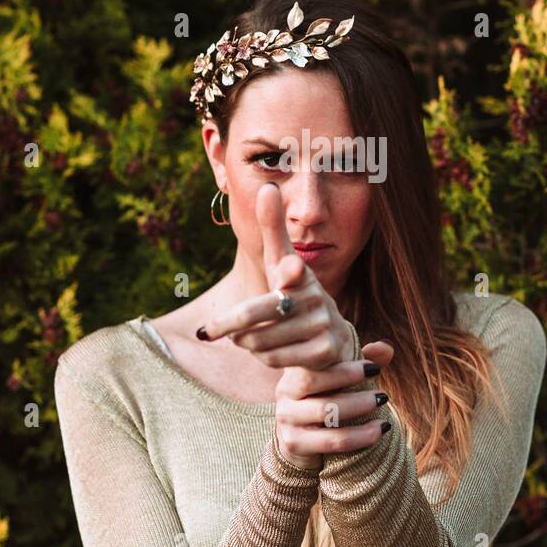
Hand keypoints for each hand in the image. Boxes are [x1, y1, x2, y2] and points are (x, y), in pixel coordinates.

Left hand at [199, 183, 355, 370]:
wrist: (331, 337)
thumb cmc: (294, 292)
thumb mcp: (281, 261)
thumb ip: (273, 228)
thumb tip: (267, 188)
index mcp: (300, 273)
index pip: (294, 269)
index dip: (292, 269)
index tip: (291, 269)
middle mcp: (315, 297)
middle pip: (258, 313)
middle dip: (230, 325)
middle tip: (215, 329)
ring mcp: (322, 325)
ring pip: (261, 341)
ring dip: (246, 342)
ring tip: (248, 338)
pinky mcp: (324, 352)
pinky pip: (274, 359)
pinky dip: (263, 358)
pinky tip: (268, 351)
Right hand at [273, 340, 395, 469]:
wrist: (301, 442)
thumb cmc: (327, 401)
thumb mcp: (343, 380)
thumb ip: (363, 362)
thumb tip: (387, 348)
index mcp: (296, 369)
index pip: (314, 360)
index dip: (344, 364)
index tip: (374, 368)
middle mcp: (285, 391)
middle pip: (312, 380)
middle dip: (348, 379)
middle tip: (380, 389)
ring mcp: (286, 417)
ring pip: (324, 410)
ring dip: (358, 406)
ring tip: (382, 404)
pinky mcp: (293, 442)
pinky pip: (330, 440)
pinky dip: (359, 436)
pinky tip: (378, 431)